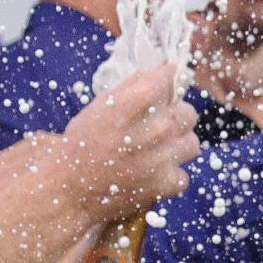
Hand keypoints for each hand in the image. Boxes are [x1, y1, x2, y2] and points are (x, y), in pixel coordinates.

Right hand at [48, 63, 199, 225]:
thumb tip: (158, 72)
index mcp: (140, 99)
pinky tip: (149, 174)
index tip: (164, 87)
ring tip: (153, 152)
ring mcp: (166, 156)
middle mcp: (158, 126)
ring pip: (192, 142)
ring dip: (176, 146)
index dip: (168, 81)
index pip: (174, 77)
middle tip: (154, 127)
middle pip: (189, 112)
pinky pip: (183, 172)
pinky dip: (169, 174)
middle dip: (174, 116)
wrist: (70, 190)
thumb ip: (132, 87)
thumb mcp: (100, 106)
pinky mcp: (169, 182)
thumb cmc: (81, 145)